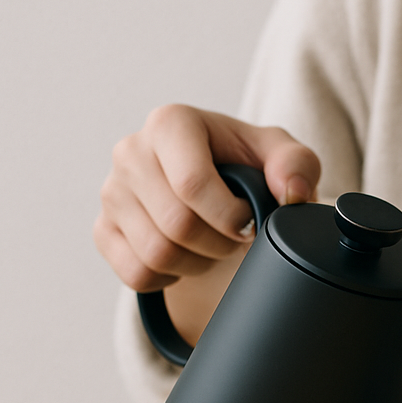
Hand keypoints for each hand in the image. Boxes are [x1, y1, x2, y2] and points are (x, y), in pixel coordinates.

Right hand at [94, 104, 320, 342]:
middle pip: (176, 225)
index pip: (191, 184)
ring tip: (211, 245)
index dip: (229, 217)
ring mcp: (113, 192)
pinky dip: (169, 278)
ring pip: (156, 254)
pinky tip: (185, 257)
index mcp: (171, 124)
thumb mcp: (280, 158)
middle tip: (234, 237)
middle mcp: (131, 152)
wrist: (215, 192)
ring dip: (197, 263)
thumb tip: (291, 193)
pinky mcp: (104, 229)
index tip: (248, 221)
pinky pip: (136, 275)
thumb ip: (297, 165)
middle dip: (218, 243)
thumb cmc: (247, 170)